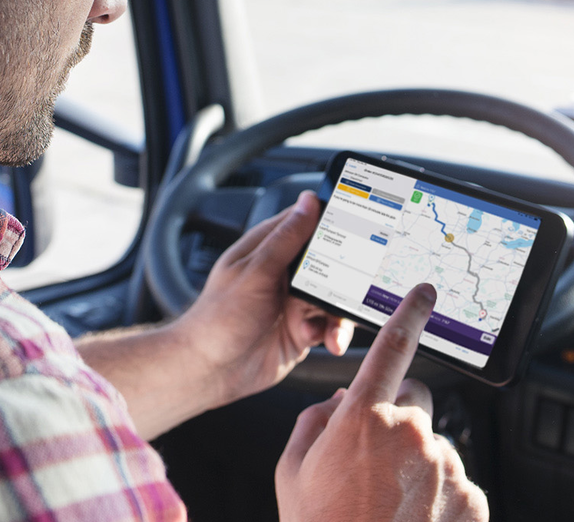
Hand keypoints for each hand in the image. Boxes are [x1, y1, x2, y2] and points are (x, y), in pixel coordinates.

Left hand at [172, 191, 354, 405]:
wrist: (211, 370)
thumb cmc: (219, 318)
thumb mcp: (256, 272)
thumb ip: (286, 239)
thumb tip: (308, 202)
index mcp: (269, 248)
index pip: (308, 224)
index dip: (335, 224)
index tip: (362, 229)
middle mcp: (284, 273)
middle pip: (331, 264)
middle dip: (346, 278)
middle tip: (353, 289)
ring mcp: (294, 302)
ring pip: (335, 298)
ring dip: (339, 313)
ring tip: (333, 328)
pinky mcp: (302, 329)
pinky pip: (330, 326)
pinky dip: (332, 333)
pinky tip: (322, 340)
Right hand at [275, 284, 488, 521]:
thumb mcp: (293, 471)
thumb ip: (316, 421)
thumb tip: (342, 402)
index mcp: (364, 419)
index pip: (392, 348)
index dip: (408, 315)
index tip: (424, 293)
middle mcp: (411, 434)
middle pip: (415, 402)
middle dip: (398, 421)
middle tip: (373, 465)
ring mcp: (447, 467)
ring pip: (434, 448)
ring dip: (417, 468)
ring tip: (388, 508)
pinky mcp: (472, 498)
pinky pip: (456, 483)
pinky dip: (439, 499)